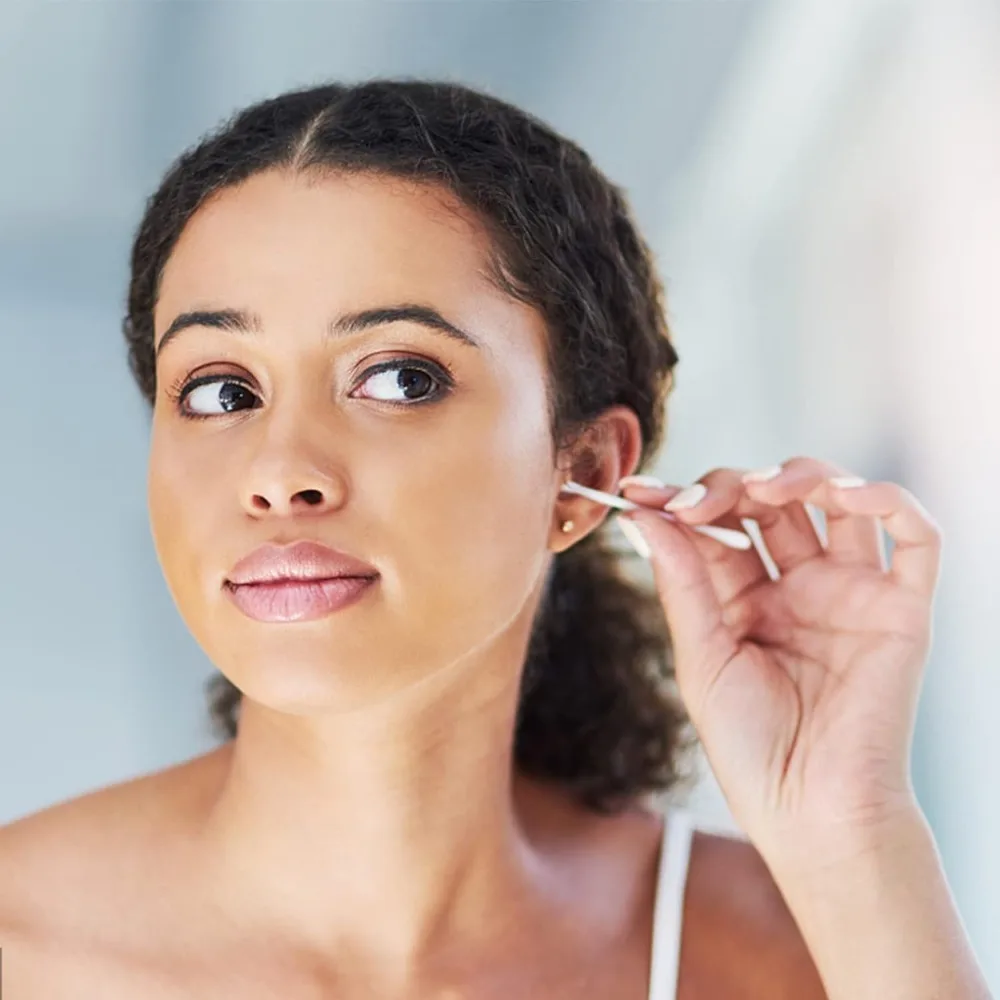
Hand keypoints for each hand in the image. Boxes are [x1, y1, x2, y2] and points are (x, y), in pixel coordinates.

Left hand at [621, 458, 941, 867]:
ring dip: (804, 476)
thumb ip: (683, 583)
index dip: (682, 502)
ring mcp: (850, 592)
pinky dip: (889, 501)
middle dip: (732, 487)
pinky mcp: (901, 608)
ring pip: (838, 502)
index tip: (639, 489)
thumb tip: (645, 515)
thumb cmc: (752, 749)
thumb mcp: (702, 659)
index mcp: (745, 600)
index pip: (718, 527)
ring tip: (767, 488)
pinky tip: (848, 495)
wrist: (812, 813)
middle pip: (771, 504)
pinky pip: (914, 537)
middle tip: (696, 501)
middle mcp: (798, 587)